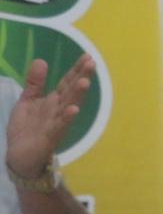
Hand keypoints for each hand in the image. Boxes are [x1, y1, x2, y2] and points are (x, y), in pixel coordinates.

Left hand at [6, 54, 95, 177]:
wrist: (19, 157)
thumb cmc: (26, 130)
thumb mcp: (27, 101)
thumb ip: (35, 83)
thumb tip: (42, 60)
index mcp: (53, 102)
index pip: (67, 83)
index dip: (76, 70)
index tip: (88, 57)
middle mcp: (58, 111)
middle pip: (71, 91)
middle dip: (81, 77)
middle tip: (92, 63)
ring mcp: (56, 124)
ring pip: (68, 106)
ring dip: (77, 95)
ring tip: (85, 81)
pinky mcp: (50, 137)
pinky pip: (60, 126)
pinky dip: (67, 118)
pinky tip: (74, 109)